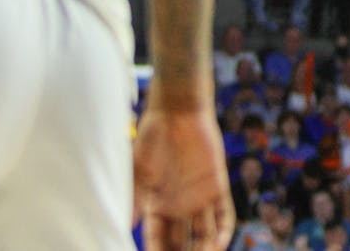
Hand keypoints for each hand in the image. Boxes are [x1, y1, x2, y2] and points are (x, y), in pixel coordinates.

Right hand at [133, 107, 234, 250]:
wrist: (177, 113)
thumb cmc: (152, 139)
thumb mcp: (138, 173)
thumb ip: (135, 200)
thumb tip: (125, 227)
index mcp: (157, 206)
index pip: (157, 240)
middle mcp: (179, 206)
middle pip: (181, 242)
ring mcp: (199, 198)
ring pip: (204, 234)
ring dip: (203, 250)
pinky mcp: (217, 186)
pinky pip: (224, 214)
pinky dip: (224, 231)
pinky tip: (217, 246)